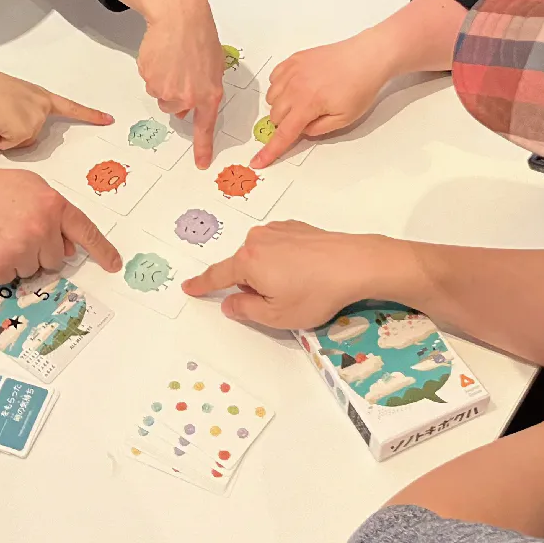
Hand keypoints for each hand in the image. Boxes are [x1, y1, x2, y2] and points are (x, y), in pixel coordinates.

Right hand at [0, 64, 111, 149]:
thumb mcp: (10, 97)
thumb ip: (19, 113)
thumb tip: (9, 136)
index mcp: (41, 95)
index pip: (71, 106)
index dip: (90, 115)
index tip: (107, 119)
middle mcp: (42, 106)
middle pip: (34, 134)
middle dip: (14, 133)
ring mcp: (36, 119)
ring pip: (21, 141)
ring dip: (4, 135)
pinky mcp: (25, 130)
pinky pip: (10, 145)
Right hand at [0, 163, 120, 283]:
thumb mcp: (29, 187)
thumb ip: (53, 211)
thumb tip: (66, 244)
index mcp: (52, 205)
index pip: (84, 232)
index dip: (102, 251)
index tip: (114, 265)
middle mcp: (41, 228)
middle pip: (55, 259)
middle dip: (39, 251)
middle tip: (14, 231)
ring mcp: (20, 249)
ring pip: (33, 271)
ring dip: (19, 260)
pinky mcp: (0, 266)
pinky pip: (10, 278)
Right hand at [107, 0, 225, 165]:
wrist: (179, 16)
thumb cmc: (200, 36)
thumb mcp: (215, 65)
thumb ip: (207, 88)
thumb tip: (198, 102)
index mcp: (209, 94)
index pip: (205, 127)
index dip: (203, 148)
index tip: (201, 164)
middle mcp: (187, 96)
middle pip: (176, 109)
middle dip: (177, 95)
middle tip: (182, 72)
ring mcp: (166, 88)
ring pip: (161, 95)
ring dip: (165, 82)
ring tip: (173, 60)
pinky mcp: (149, 78)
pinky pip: (150, 81)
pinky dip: (154, 71)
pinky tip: (162, 55)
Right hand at [184, 220, 389, 329]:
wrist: (354, 264)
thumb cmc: (315, 293)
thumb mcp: (276, 315)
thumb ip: (246, 309)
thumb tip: (230, 303)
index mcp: (247, 261)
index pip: (217, 276)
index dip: (202, 285)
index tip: (189, 287)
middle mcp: (257, 239)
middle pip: (243, 267)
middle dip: (253, 284)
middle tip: (280, 300)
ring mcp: (278, 230)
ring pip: (262, 255)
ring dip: (270, 271)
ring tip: (299, 286)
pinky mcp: (296, 227)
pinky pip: (279, 246)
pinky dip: (285, 259)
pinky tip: (307, 270)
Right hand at [252, 32, 390, 167]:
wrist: (367, 57)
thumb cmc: (360, 86)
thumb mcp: (344, 119)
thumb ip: (319, 130)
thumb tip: (302, 130)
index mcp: (307, 104)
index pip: (283, 133)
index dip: (269, 150)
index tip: (257, 161)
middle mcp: (295, 86)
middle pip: (274, 115)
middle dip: (286, 122)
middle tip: (307, 117)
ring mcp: (292, 71)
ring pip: (271, 97)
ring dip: (281, 105)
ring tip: (304, 100)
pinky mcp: (294, 59)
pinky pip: (273, 78)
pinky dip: (280, 86)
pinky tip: (297, 86)